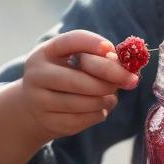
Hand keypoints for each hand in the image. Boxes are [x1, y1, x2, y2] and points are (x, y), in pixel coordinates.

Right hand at [16, 29, 139, 140]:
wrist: (34, 108)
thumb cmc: (63, 76)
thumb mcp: (71, 60)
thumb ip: (95, 57)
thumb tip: (122, 65)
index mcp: (44, 53)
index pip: (71, 41)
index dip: (94, 43)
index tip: (113, 50)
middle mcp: (36, 75)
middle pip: (79, 80)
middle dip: (109, 81)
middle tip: (130, 81)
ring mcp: (39, 101)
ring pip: (83, 103)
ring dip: (106, 99)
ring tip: (111, 96)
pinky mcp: (49, 122)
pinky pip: (83, 120)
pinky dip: (98, 113)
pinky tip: (99, 108)